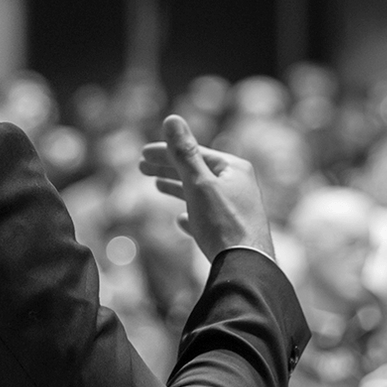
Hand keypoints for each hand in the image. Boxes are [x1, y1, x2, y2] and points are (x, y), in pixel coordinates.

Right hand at [140, 115, 273, 262]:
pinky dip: (191, 214)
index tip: (142, 155)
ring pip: (201, 193)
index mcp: (234, 169)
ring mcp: (237, 210)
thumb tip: (172, 118)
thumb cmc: (223, 223)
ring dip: (178, 188)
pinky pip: (208, 218)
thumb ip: (183, 152)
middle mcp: (238, 186)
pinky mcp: (233, 233)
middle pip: (197, 171)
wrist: (245, 268)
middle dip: (169, 168)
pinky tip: (180, 220)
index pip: (194, 153)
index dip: (166, 152)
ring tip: (157, 186)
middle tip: (141, 168)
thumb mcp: (199, 183)